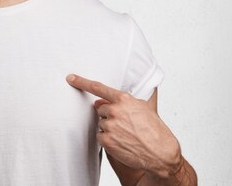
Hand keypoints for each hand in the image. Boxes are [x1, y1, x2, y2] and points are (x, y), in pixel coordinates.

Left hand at [66, 74, 181, 178]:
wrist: (161, 153)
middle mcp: (115, 111)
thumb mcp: (143, 108)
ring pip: (101, 123)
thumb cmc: (155, 130)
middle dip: (108, 115)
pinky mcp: (107, 140)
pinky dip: (108, 140)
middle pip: (100, 109)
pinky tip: (122, 142)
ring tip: (126, 134)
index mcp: (124, 99)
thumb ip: (122, 102)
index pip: (98, 88)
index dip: (82, 82)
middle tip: (125, 124)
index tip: (71, 78)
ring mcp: (110, 125)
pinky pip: (100, 136)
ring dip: (110, 128)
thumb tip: (102, 100)